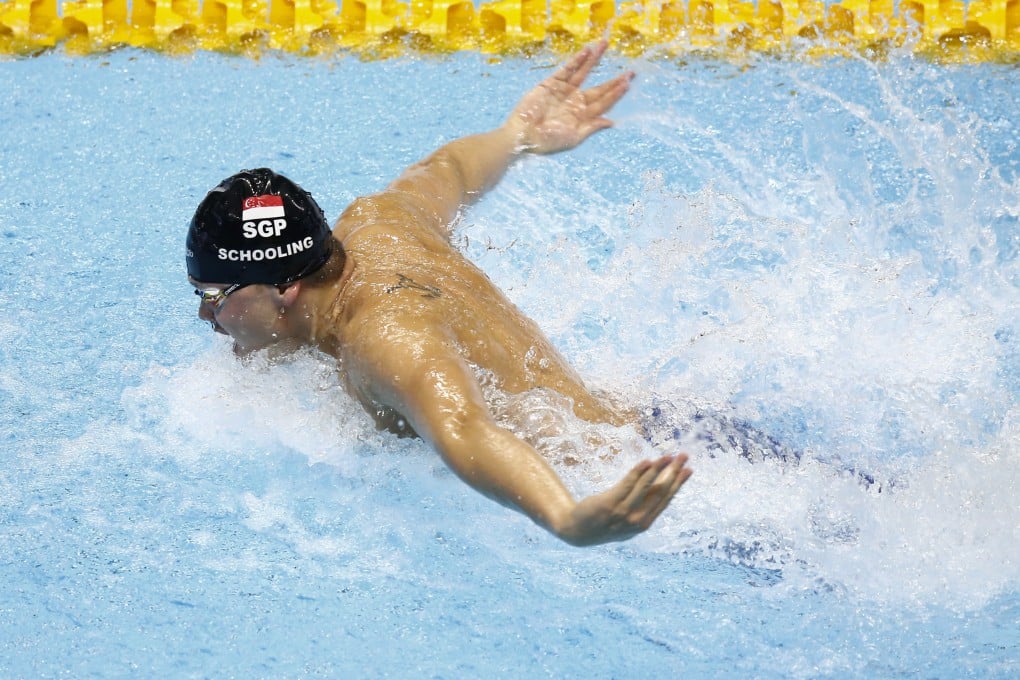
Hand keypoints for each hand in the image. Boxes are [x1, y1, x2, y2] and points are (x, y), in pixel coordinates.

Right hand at [507, 40, 633, 154]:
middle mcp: (575, 102)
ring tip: (605, 45)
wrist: (524, 136)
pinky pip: (566, 70)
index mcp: (582, 116)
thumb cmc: (547, 141)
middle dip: (614, 80)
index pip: (604, 103)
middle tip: (631, 71)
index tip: (628, 83)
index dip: (616, 93)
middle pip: (599, 89)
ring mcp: (564, 91)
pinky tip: (586, 52)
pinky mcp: (551, 84)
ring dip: (594, 60)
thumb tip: (611, 122)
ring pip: (583, 73)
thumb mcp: (573, 137)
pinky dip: (576, 61)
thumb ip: (591, 127)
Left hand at [556, 454, 692, 546]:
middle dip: (674, 472)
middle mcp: (637, 520)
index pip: (665, 500)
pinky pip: (627, 484)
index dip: (678, 483)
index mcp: (644, 524)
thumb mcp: (629, 519)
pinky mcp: (609, 504)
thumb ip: (644, 506)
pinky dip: (638, 472)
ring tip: (667, 456)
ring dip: (658, 469)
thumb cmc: (606, 522)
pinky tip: (647, 461)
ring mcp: (623, 513)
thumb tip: (661, 485)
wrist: (577, 531)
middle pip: (660, 492)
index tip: (689, 470)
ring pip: (646, 487)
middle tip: (684, 456)